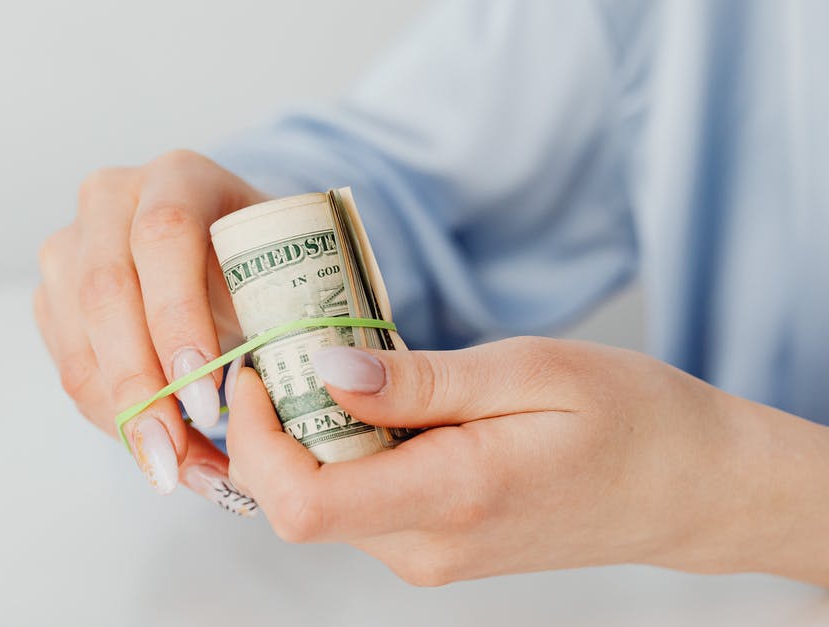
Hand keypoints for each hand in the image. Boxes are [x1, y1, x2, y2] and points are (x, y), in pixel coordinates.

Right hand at [34, 150, 266, 511]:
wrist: (220, 247)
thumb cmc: (261, 263)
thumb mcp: (283, 271)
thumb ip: (285, 316)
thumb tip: (286, 410)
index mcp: (179, 177)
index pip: (164, 237)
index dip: (178, 318)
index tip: (206, 396)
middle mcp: (110, 200)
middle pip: (107, 295)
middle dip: (143, 388)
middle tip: (177, 456)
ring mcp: (71, 247)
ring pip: (80, 344)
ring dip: (126, 419)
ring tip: (176, 472)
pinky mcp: (53, 296)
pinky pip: (72, 370)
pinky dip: (113, 421)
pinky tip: (157, 452)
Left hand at [227, 337, 828, 584]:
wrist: (686, 489)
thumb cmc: (628, 419)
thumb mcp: (529, 371)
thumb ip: (420, 381)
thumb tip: (323, 371)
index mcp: (452, 498)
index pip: (301, 503)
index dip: (255, 438)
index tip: (259, 368)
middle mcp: (426, 548)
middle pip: (294, 502)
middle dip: (271, 426)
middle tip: (292, 348)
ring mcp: (427, 557)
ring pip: (319, 503)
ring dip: (305, 436)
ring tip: (340, 367)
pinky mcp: (431, 548)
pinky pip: (355, 503)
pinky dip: (341, 452)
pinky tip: (376, 403)